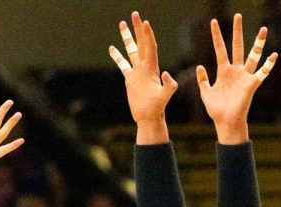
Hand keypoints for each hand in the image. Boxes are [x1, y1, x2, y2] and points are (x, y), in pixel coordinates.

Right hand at [109, 11, 177, 143]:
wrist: (149, 118)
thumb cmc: (157, 109)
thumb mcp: (164, 97)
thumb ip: (168, 86)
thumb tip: (167, 74)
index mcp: (152, 68)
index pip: (150, 47)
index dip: (148, 35)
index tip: (145, 22)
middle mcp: (145, 67)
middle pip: (141, 43)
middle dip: (138, 28)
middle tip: (135, 14)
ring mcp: (137, 72)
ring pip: (131, 50)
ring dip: (127, 37)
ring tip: (122, 23)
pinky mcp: (130, 79)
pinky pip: (123, 64)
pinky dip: (118, 56)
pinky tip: (112, 48)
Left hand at [195, 14, 276, 144]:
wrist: (225, 122)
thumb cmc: (217, 110)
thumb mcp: (206, 93)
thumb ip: (202, 80)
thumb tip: (199, 66)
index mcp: (224, 71)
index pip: (220, 48)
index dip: (217, 36)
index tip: (213, 21)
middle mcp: (236, 70)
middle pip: (238, 46)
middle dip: (237, 31)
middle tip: (238, 15)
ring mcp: (244, 76)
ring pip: (253, 55)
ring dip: (259, 43)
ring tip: (263, 29)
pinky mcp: (251, 85)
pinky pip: (262, 73)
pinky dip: (268, 65)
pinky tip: (274, 55)